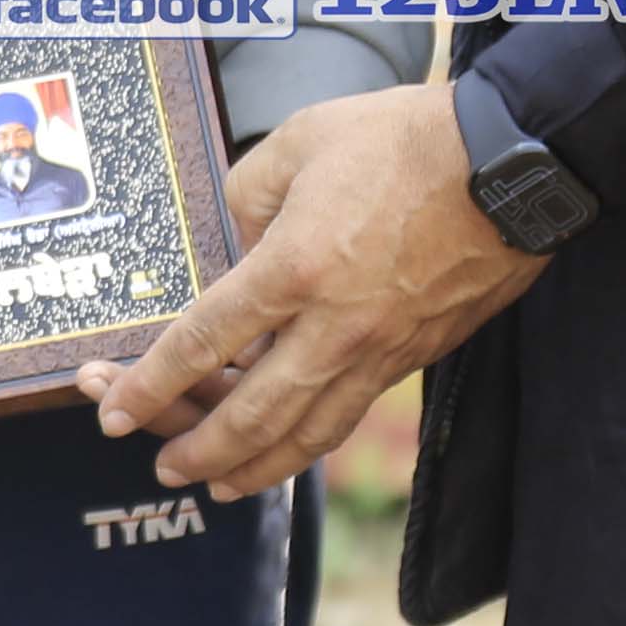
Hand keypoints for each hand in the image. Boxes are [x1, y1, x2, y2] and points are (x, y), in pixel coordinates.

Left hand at [68, 84, 546, 497]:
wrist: (515, 166)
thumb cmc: (408, 141)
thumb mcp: (301, 141)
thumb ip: (247, 193)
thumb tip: (236, 243)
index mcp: (291, 268)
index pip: (201, 342)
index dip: (148, 383)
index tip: (110, 408)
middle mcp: (333, 326)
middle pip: (249, 413)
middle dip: (195, 448)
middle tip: (160, 465)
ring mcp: (379, 349)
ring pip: (307, 433)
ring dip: (254, 467)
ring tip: (215, 484)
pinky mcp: (416, 356)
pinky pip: (349, 414)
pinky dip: (310, 444)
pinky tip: (288, 450)